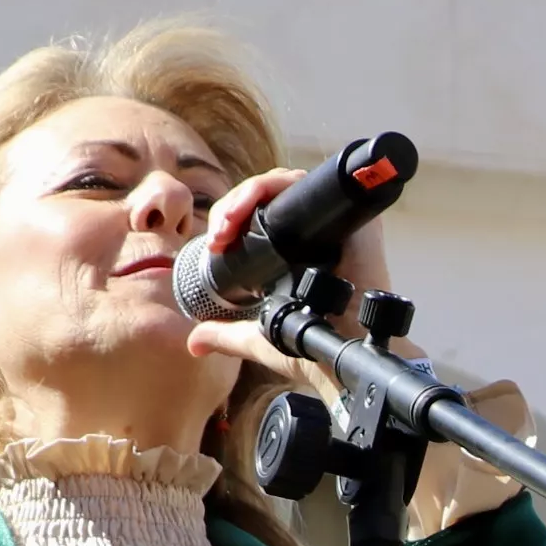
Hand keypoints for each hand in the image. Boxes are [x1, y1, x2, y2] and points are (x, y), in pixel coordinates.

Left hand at [185, 169, 519, 544]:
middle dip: (233, 205)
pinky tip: (254, 204)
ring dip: (248, 195)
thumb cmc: (312, 351)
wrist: (341, 360)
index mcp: (297, 251)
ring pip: (284, 185)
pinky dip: (279, 186)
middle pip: (268, 196)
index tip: (214, 244)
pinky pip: (310, 185)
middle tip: (218, 232)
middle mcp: (317, 234)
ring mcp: (335, 225)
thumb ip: (225, 335)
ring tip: (228, 221)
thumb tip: (193, 342)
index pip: (260, 214)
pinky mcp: (352, 221)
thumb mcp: (257, 338)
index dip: (232, 219)